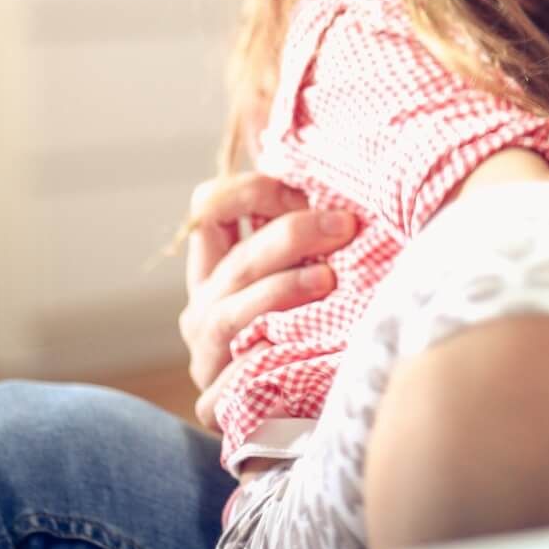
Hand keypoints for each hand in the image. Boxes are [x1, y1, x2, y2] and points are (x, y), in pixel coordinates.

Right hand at [180, 171, 355, 428]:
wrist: (306, 424)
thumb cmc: (315, 330)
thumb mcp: (307, 266)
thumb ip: (300, 214)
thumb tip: (282, 123)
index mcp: (218, 270)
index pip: (208, 210)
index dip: (248, 191)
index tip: (301, 187)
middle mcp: (205, 311)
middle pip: (233, 261)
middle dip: (287, 236)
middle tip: (343, 225)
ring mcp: (208, 360)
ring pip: (228, 315)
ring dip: (278, 292)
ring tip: (328, 280)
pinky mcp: (218, 408)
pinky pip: (228, 384)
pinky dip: (256, 366)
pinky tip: (289, 350)